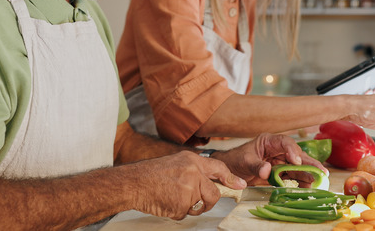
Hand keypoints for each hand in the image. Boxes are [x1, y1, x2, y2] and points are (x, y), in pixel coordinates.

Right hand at [129, 151, 244, 219]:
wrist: (134, 182)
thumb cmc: (150, 174)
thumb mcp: (175, 163)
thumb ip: (193, 171)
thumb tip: (209, 183)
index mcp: (191, 160)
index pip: (218, 168)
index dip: (230, 178)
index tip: (240, 185)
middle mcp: (193, 173)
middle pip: (213, 194)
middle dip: (207, 202)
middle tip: (194, 201)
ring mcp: (188, 189)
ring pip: (199, 206)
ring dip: (188, 207)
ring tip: (171, 197)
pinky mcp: (182, 204)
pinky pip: (186, 213)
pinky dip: (176, 212)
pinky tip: (165, 202)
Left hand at [213, 133, 327, 185]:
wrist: (231, 170)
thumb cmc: (236, 160)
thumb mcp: (244, 162)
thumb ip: (256, 166)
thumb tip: (267, 170)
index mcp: (269, 141)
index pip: (284, 142)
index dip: (292, 150)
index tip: (296, 160)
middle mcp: (277, 150)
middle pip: (296, 154)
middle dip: (309, 163)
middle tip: (321, 171)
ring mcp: (280, 161)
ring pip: (297, 166)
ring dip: (307, 173)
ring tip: (318, 181)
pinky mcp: (280, 172)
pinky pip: (293, 176)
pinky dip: (300, 181)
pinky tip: (308, 186)